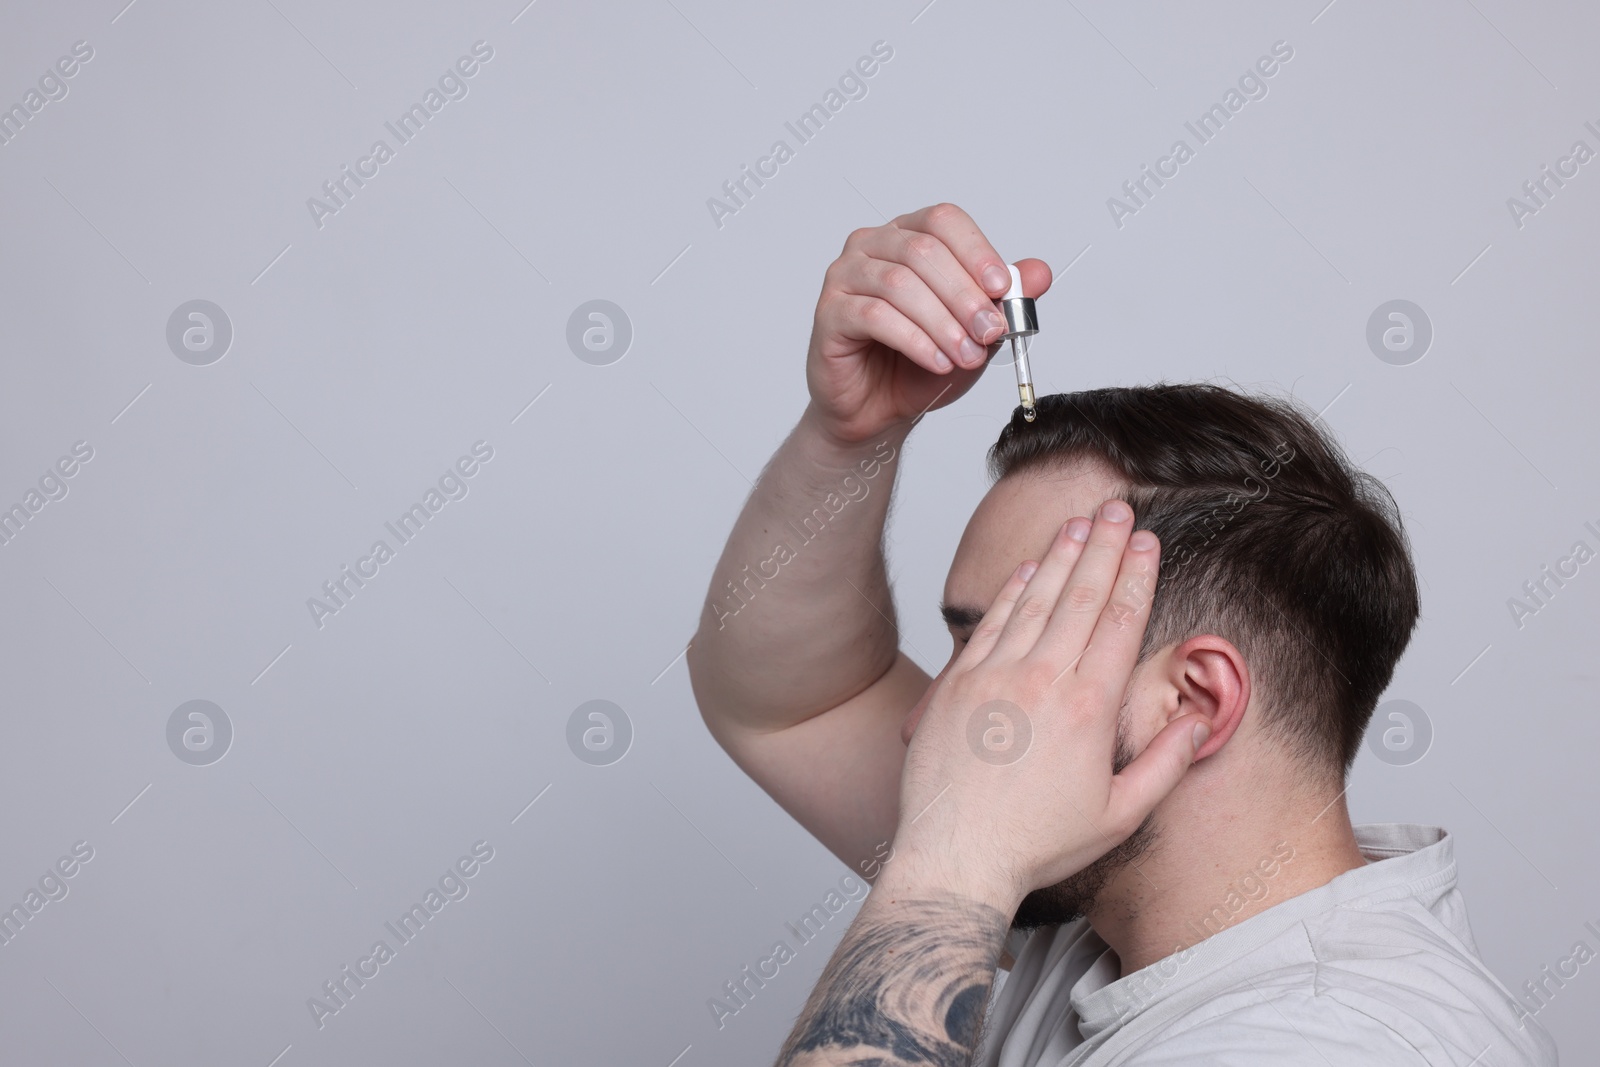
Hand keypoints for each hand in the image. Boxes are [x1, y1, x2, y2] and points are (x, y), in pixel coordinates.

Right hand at [804, 203, 1051, 445]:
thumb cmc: (919, 364)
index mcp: (907, 235)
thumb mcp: (975, 331)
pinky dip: (914, 340)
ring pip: (899, 284)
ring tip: (966, 355)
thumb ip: (1005, 300)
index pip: (942, 221)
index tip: (1003, 287)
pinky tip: (937, 361)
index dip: (976, 250)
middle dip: (964, 295)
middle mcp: (872, 247)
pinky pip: (874, 316)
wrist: (878, 409)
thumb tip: (1039, 272)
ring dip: (942, 323)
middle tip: (990, 331)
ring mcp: (845, 277)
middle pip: (923, 250)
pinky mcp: (829, 313)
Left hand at [888, 501, 1211, 909]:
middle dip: (1104, 547)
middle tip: (1118, 508)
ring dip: (1060, 557)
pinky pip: (992, 623)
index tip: (1149, 542)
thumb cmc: (1035, 844)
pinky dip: (1013, 590)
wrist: (955, 856)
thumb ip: (1166, 764)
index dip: (1137, 575)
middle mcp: (1042, 680)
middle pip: (1081, 596)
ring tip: (1080, 524)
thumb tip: (1200, 722)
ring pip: (1035, 600)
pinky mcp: (957, 684)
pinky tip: (1030, 568)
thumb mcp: (1119, 816)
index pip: (1121, 622)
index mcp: (1088, 708)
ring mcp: (995, 676)